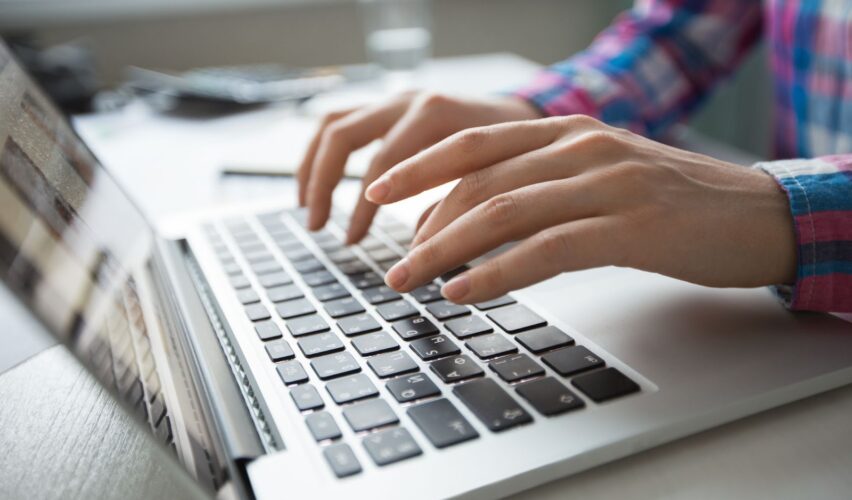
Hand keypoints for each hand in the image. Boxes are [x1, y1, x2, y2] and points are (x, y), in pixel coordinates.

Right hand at [297, 92, 540, 242]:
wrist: (526, 119)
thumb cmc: (515, 156)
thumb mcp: (493, 180)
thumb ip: (455, 207)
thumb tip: (417, 252)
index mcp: (435, 115)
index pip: (382, 162)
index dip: (362, 207)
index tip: (353, 241)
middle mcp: (408, 100)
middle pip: (343, 135)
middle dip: (324, 183)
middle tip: (317, 226)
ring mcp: (395, 100)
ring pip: (333, 124)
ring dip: (313, 167)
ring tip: (308, 208)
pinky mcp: (388, 107)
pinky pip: (341, 122)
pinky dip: (323, 155)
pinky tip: (319, 185)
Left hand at [364, 115, 796, 302]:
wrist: (756, 214)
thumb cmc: (672, 201)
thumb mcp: (599, 176)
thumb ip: (542, 185)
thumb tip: (475, 220)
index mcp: (568, 130)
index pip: (474, 141)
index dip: (420, 167)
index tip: (378, 193)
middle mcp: (580, 146)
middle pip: (478, 180)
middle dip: (422, 224)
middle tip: (391, 262)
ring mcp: (606, 183)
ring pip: (502, 212)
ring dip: (445, 251)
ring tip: (410, 281)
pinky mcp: (629, 227)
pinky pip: (544, 250)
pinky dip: (496, 273)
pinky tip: (464, 292)